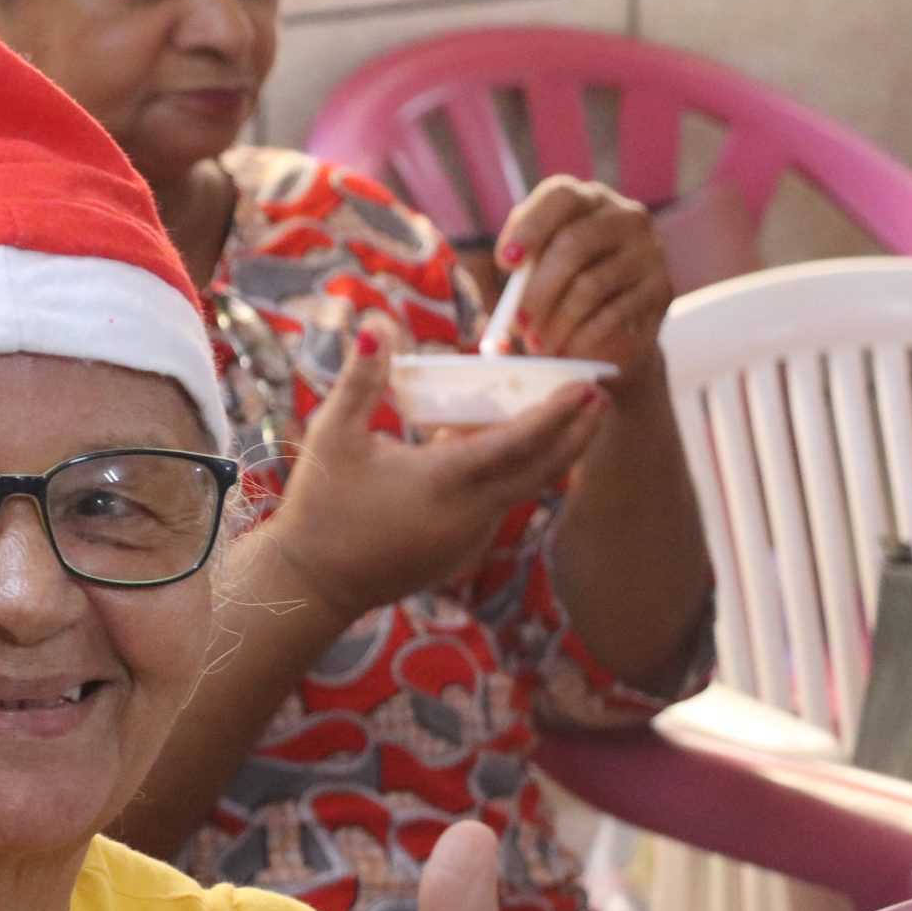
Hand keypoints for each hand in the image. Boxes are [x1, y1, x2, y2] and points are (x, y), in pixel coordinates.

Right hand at [267, 316, 607, 620]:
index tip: (587, 384)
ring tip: (555, 415)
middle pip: (544, 470)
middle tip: (599, 396)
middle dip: (578, 433)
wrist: (312, 585)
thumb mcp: (333, 436)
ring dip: (544, 453)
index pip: (521, 442)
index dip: (559, 411)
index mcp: (444, 481)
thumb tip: (374, 325)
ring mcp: (469, 538)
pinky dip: (508, 476)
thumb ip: (361, 380)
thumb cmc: (319, 508)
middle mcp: (471, 514)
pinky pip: (497, 505)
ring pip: (521, 488)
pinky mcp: (461, 552)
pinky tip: (491, 451)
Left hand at [495, 178, 675, 377]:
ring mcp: (648, 250)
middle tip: (515, 325)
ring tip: (537, 344)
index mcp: (588, 200)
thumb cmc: (563, 292)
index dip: (530, 227)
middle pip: (573, 244)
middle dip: (536, 291)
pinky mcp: (662, 287)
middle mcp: (624, 216)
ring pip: (590, 285)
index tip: (505, 263)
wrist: (614, 331)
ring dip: (556, 321)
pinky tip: (567, 348)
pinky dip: (582, 335)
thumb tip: (507, 288)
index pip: (561, 195)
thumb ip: (524, 268)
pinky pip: (614, 313)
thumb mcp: (539, 271)